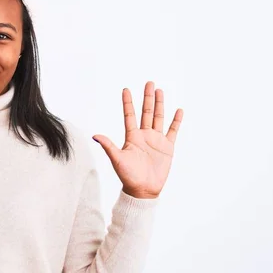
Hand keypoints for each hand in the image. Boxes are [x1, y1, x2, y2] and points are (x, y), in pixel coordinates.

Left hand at [92, 81, 182, 198]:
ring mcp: (156, 140)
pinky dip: (176, 121)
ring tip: (160, 90)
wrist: (143, 190)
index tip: (126, 89)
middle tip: (149, 82)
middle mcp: (144, 135)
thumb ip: (108, 146)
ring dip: (160, 104)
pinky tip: (178, 110)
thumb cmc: (128, 176)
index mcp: (132, 137)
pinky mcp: (167, 148)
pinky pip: (173, 131)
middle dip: (147, 97)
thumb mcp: (117, 159)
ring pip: (159, 118)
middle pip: (146, 112)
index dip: (128, 102)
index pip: (129, 115)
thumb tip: (94, 136)